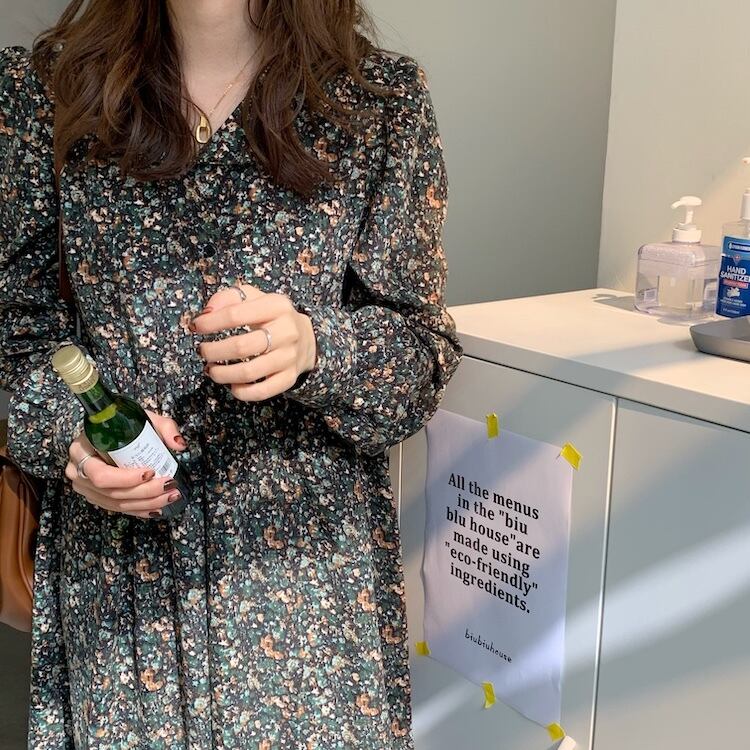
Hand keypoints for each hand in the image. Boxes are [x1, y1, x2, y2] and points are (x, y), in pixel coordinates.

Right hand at [64, 409, 187, 519]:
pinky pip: (117, 508)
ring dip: (146, 503)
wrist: (111, 430)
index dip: (126, 478)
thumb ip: (164, 427)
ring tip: (171, 496)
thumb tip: (179, 445)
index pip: (100, 474)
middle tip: (169, 485)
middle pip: (111, 492)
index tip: (151, 472)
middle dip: (144, 492)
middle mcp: (78, 471)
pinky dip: (139, 510)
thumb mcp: (143, 418)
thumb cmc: (124, 424)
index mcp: (82, 449)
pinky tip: (157, 507)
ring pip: (116, 503)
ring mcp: (85, 487)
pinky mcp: (96, 496)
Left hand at [189, 282, 317, 401]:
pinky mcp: (289, 377)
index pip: (235, 314)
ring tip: (211, 370)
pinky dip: (242, 392)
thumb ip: (228, 298)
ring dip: (222, 374)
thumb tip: (206, 313)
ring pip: (249, 372)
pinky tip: (232, 386)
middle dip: (213, 351)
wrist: (307, 338)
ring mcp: (289, 357)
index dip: (210, 323)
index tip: (196, 327)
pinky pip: (262, 391)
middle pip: (241, 346)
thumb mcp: (254, 298)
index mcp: (276, 306)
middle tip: (202, 351)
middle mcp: (287, 331)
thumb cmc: (271, 317)